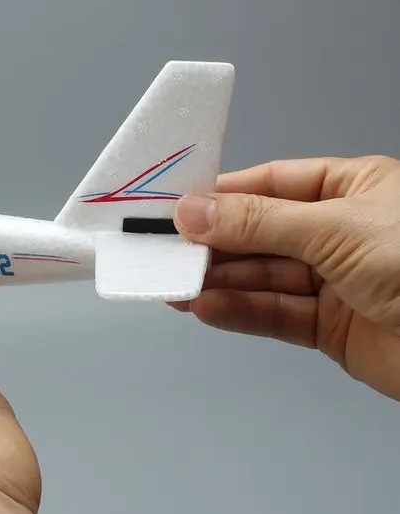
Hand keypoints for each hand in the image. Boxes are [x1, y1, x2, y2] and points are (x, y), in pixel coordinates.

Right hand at [170, 155, 399, 399]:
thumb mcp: (338, 229)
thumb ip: (258, 222)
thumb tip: (193, 210)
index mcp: (352, 189)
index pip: (270, 184)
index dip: (221, 195)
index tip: (173, 206)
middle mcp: (341, 232)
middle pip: (259, 233)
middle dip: (211, 243)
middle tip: (161, 250)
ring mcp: (337, 282)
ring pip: (262, 277)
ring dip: (217, 281)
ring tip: (172, 283)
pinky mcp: (334, 329)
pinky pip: (275, 315)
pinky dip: (238, 312)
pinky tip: (206, 308)